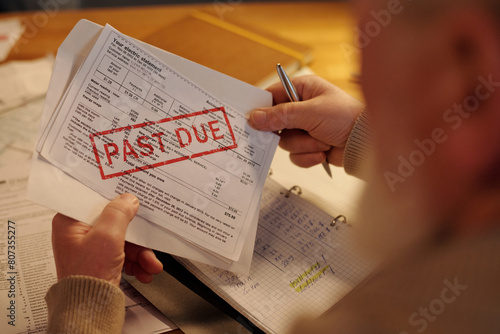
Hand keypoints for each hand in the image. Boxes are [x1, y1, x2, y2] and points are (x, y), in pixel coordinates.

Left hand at [51, 193, 162, 285]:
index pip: (96, 200)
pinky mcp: (102, 261)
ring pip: (123, 239)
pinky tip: (145, 270)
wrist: (89, 311)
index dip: (116, 199)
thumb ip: (118, 213)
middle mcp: (79, 233)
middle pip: (115, 222)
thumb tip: (128, 199)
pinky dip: (137, 262)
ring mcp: (91, 248)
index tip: (133, 197)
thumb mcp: (106, 237)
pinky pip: (124, 254)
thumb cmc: (87, 276)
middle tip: (147, 239)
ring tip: (150, 263)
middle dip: (136, 236)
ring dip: (141, 252)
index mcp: (70, 223)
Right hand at [248, 75, 363, 166]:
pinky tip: (323, 152)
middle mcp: (301, 107)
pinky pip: (295, 155)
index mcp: (302, 89)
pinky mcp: (309, 146)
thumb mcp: (311, 113)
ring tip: (321, 141)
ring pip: (285, 142)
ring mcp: (305, 128)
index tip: (252, 120)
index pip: (271, 96)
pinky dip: (308, 156)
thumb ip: (281, 115)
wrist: (365, 143)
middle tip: (296, 132)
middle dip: (288, 132)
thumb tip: (254, 117)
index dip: (261, 109)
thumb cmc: (347, 118)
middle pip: (275, 123)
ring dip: (303, 145)